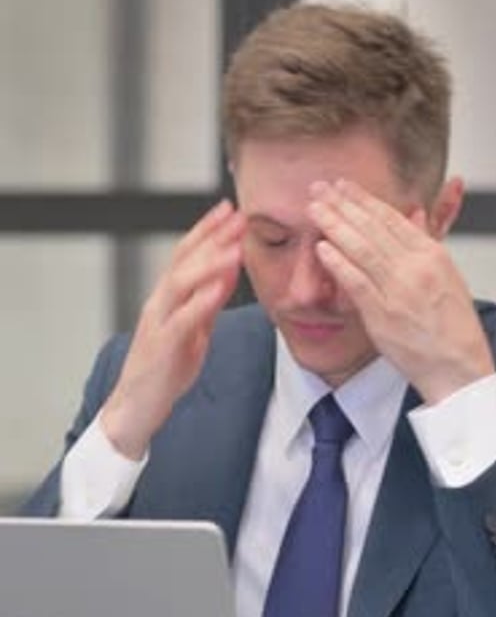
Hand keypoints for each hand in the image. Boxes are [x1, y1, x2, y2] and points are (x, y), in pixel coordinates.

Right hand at [101, 200, 245, 458]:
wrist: (136, 407)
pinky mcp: (161, 347)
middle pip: (183, 260)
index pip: (185, 254)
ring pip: (180, 282)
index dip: (207, 230)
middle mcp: (159, 303)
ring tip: (234, 245)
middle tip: (238, 215)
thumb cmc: (164, 370)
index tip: (230, 208)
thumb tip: (229, 270)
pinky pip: (182, 319)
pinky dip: (202, 300)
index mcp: (167, 298)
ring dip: (209, 261)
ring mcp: (157, 323)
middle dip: (211, 236)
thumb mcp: (194, 329)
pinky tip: (220, 285)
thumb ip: (208, 301)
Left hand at [309, 179, 494, 403]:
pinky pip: (356, 282)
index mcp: (432, 255)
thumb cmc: (452, 326)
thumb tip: (416, 215)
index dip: (364, 199)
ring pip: (362, 248)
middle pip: (372, 227)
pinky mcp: (383, 314)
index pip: (392, 218)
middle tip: (320, 188)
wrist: (457, 365)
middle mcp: (415, 267)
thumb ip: (426, 243)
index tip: (344, 186)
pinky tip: (321, 247)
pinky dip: (338, 262)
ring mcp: (398, 290)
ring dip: (334, 225)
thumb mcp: (447, 275)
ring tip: (314, 209)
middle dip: (343, 205)